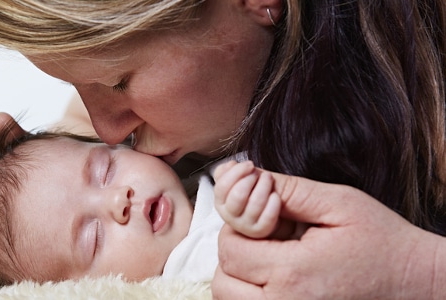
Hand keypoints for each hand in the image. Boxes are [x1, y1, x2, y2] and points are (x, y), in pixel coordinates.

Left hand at [211, 170, 443, 298]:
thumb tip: (245, 175)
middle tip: (265, 239)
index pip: (230, 248)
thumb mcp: (338, 203)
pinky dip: (249, 294)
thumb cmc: (381, 242)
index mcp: (294, 273)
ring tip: (269, 259)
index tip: (264, 218)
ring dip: (237, 277)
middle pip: (224, 280)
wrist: (414, 282)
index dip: (238, 226)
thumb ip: (288, 190)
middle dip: (235, 252)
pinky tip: (274, 277)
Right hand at [213, 160, 279, 237]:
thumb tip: (229, 165)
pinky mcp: (261, 231)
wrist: (277, 212)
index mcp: (222, 202)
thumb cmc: (258, 194)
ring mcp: (245, 225)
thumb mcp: (244, 180)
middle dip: (250, 180)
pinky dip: (274, 203)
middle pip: (236, 196)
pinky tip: (276, 196)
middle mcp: (230, 216)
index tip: (249, 165)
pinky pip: (268, 217)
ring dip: (263, 187)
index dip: (235, 173)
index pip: (221, 187)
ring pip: (253, 205)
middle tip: (259, 174)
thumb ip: (232, 172)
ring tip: (269, 180)